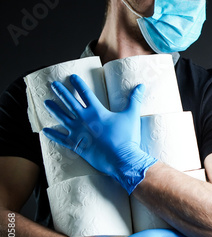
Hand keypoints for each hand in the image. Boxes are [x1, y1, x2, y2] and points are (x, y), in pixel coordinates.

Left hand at [43, 74, 156, 193]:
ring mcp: (78, 132)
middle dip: (61, 92)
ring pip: (62, 118)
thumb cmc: (127, 138)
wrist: (122, 159)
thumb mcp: (132, 116)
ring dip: (54, 109)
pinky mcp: (77, 145)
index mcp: (97, 111)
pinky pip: (61, 139)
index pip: (85, 93)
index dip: (78, 84)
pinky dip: (53, 135)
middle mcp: (84, 119)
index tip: (71, 77)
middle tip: (54, 85)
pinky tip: (45, 130)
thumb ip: (135, 99)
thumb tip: (141, 86)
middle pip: (69, 102)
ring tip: (46, 102)